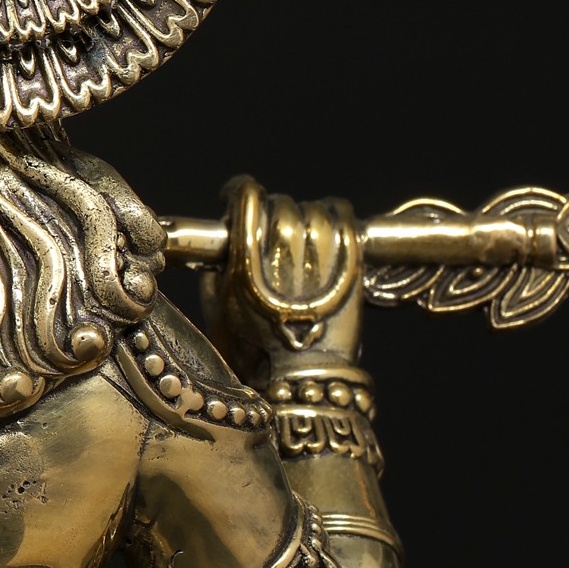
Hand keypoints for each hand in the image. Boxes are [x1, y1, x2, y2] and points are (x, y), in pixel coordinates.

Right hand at [199, 177, 363, 382]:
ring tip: (300, 229)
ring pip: (313, 211)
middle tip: (268, 225)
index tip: (234, 195)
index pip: (246, 200)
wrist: (304, 376)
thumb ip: (215, 272)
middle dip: (271, 210)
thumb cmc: (257, 352)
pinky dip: (337, 214)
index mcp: (247, 261)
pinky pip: (345, 220)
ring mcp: (323, 258)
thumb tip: (224, 241)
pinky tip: (331, 220)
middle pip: (280, 206)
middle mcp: (286, 254)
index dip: (238, 191)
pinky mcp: (352, 265)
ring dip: (304, 214)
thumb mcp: (219, 312)